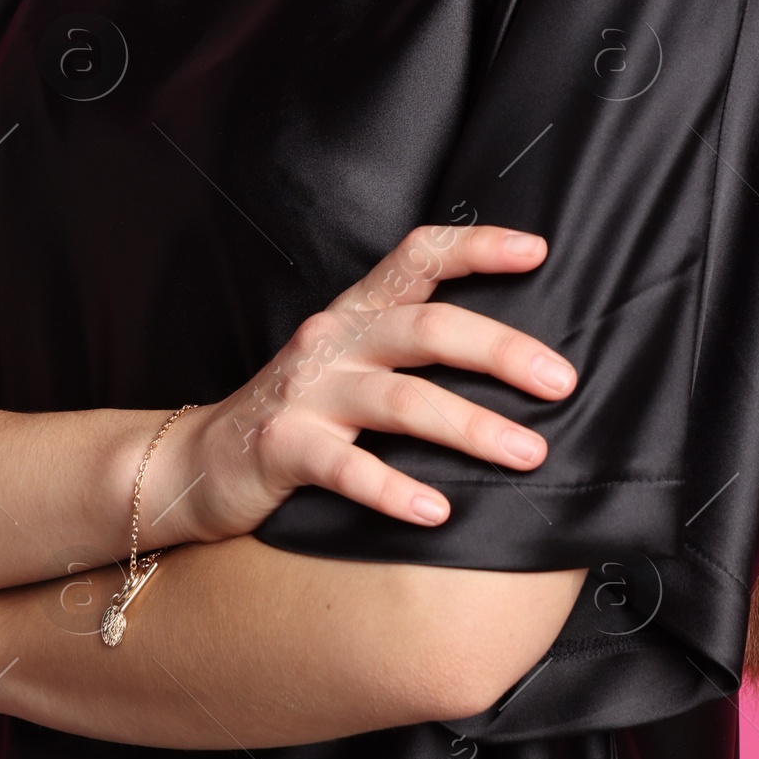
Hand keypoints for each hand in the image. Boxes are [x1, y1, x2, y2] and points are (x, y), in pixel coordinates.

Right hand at [173, 223, 576, 540]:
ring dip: (472, 427)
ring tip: (529, 454)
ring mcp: (306, 392)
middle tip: (563, 382)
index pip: (419, 255)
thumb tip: (518, 359)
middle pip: (428, 328)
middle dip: (502, 351)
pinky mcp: (281, 447)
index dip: (477, 246)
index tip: (538, 250)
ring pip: (401, 401)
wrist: (196, 462)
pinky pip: (345, 467)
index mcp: (357, 312)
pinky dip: (394, 490)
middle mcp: (335, 340)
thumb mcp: (350, 362)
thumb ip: (409, 348)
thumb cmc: (300, 413)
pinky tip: (438, 511)